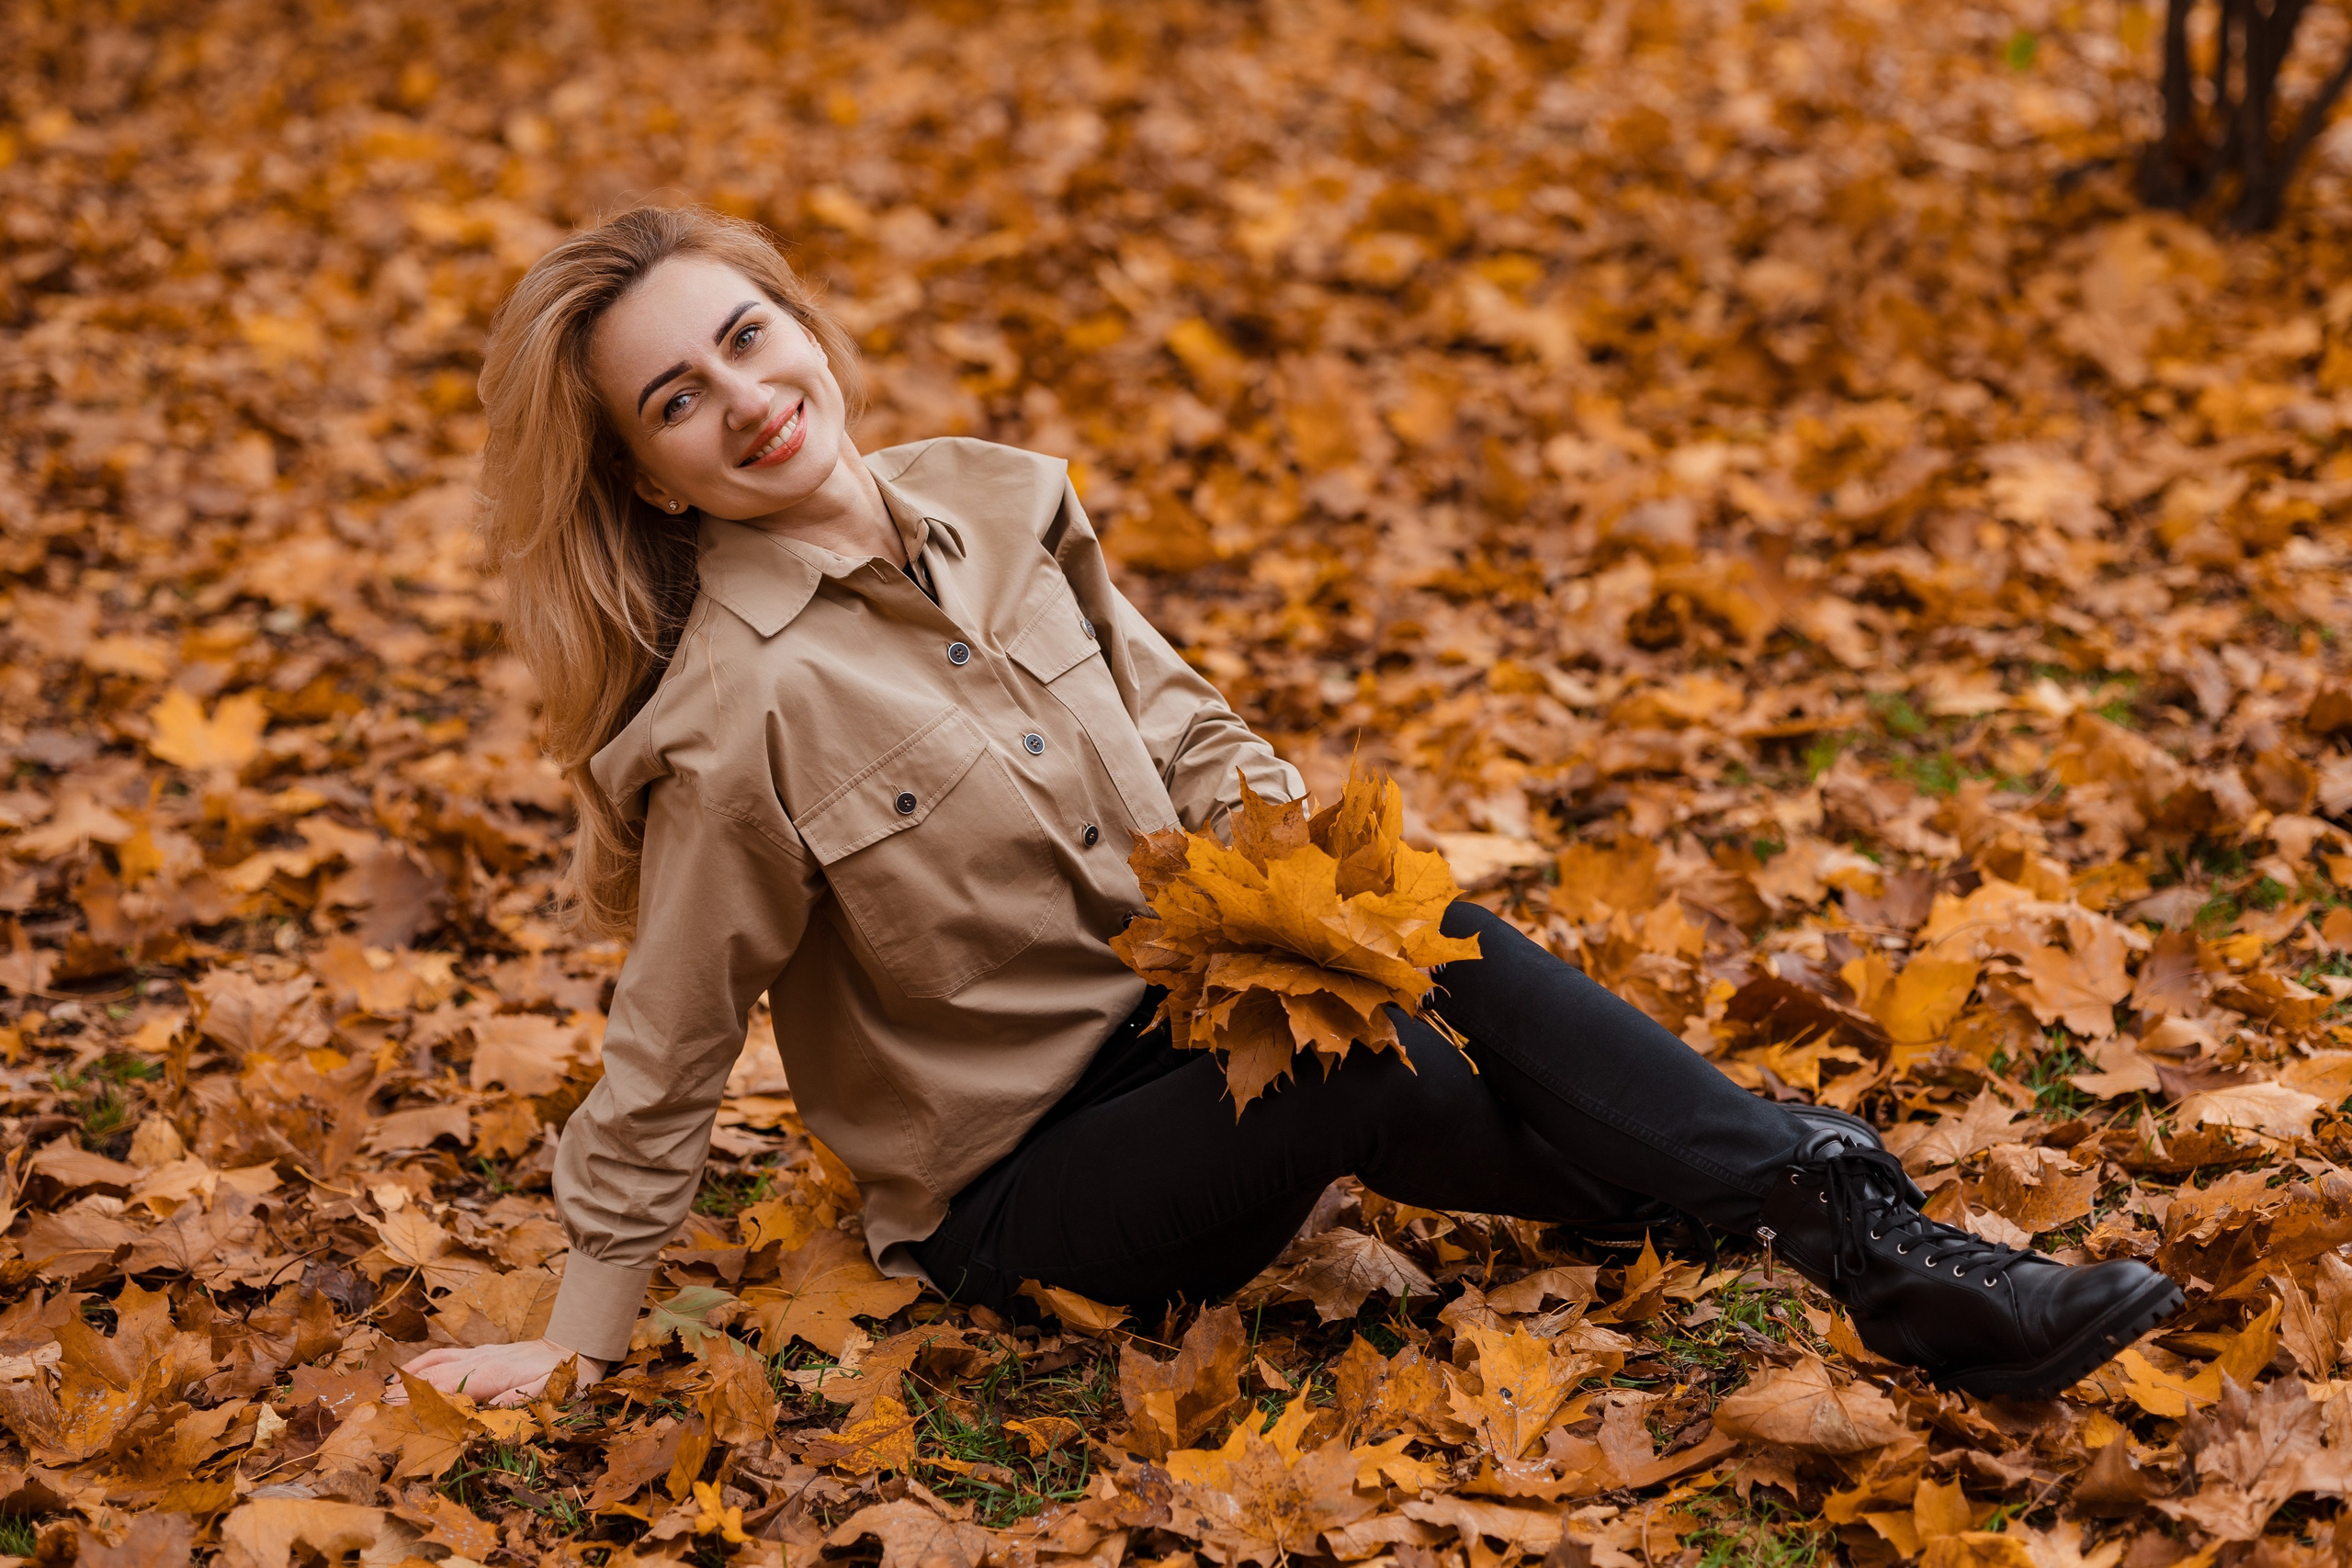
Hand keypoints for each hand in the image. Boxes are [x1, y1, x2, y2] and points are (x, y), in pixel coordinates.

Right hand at [386, 1338, 608, 1407]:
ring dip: (407, 1379)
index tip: (401, 1417)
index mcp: (495, 1375)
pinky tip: (402, 1374)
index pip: (453, 1390)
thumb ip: (522, 1398)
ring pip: (435, 1364)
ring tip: (381, 1395)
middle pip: (436, 1378)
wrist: (575, 1344)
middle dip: (407, 1395)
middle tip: (377, 1412)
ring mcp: (477, 1354)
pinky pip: (443, 1355)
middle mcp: (480, 1361)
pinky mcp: (478, 1352)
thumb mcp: (553, 1391)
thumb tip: (492, 1406)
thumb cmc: (566, 1375)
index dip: (427, 1404)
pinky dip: (420, 1364)